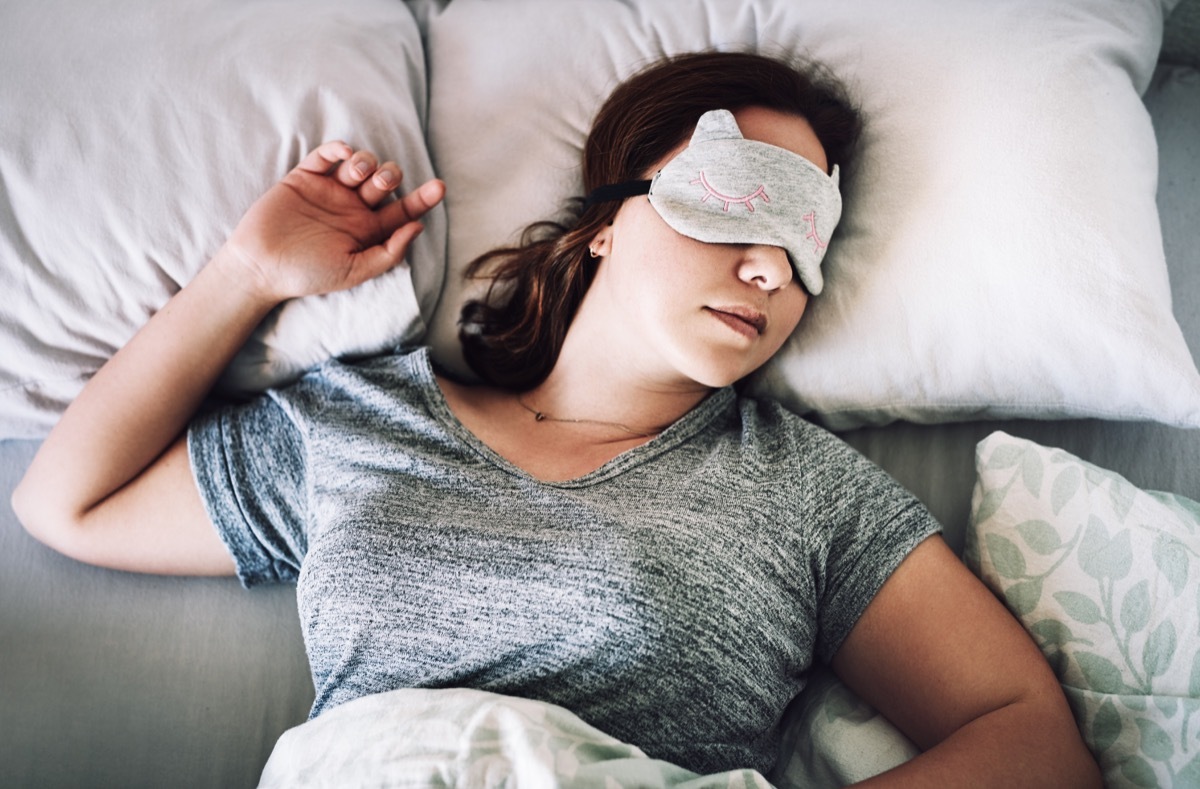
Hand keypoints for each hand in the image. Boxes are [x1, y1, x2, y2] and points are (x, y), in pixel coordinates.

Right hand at [220, 141, 444, 302]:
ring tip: (356, 173)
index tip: (440, 187)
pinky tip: (344, 154)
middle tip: (379, 183)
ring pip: (360, 165)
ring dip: (366, 162)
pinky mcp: (305, 177)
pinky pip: (326, 155)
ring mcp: (330, 190)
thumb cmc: (308, 274)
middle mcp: (353, 208)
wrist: (261, 266)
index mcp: (368, 230)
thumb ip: (388, 252)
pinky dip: (339, 149)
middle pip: (385, 181)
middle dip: (389, 175)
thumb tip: (418, 226)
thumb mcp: (354, 271)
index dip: (423, 199)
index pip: (403, 211)